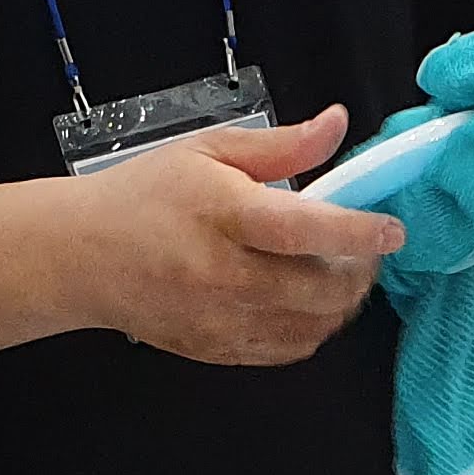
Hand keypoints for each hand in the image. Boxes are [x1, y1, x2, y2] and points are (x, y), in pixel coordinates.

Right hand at [85, 108, 402, 368]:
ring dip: (341, 303)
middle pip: (322, 288)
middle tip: (364, 249)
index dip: (359, 233)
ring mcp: (221, 319)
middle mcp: (224, 274)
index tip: (392, 229)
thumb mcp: (209, 151)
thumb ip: (281, 145)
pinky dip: (312, 327)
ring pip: (314, 326)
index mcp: (223, 214)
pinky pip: (289, 349)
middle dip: (359, 271)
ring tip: (336, 272)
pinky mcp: (217, 349)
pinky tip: (305, 300)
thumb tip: (337, 125)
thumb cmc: (145, 197)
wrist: (81, 256)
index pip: (306, 230)